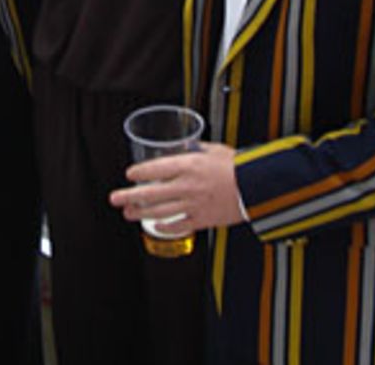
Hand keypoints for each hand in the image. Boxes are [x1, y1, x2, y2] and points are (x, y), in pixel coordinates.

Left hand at [109, 143, 243, 232]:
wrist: (259, 187)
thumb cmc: (240, 166)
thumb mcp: (215, 150)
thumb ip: (196, 149)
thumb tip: (184, 146)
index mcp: (189, 165)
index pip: (155, 169)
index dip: (139, 173)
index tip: (130, 174)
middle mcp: (187, 186)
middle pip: (151, 193)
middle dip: (129, 196)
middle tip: (115, 198)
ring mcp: (194, 205)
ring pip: (160, 211)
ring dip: (141, 213)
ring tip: (128, 213)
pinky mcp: (203, 219)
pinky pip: (179, 226)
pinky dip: (165, 227)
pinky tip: (156, 226)